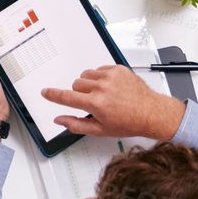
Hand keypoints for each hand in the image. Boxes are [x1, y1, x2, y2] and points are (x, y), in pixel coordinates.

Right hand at [42, 65, 184, 140]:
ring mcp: (110, 76)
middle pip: (75, 84)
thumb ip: (76, 124)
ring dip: (89, 84)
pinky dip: (101, 77)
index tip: (46, 92)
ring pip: (86, 75)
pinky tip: (111, 87)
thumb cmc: (129, 122)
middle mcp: (102, 88)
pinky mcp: (118, 69)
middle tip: (92, 102)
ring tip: (102, 94)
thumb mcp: (100, 130)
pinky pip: (99, 69)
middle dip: (79, 93)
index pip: (66, 97)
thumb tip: (60, 120)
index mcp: (96, 104)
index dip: (53, 95)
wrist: (151, 113)